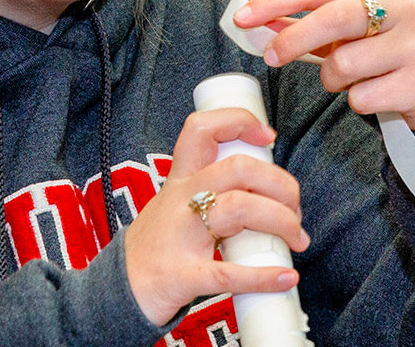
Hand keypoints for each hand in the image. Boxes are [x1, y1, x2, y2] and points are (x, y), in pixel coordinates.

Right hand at [124, 107, 310, 324]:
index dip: (239, 122)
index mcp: (180, 180)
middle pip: (237, 169)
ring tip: (297, 239)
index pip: (202, 130)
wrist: (117, 292)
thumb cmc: (155, 248)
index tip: (268, 137)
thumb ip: (211, 193)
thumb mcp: (174, 206)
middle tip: (295, 209)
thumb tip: (267, 193)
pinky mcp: (183, 275)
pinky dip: (263, 276)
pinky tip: (285, 277)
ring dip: (281, 221)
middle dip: (280, 184)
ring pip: (238, 209)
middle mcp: (180, 200)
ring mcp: (181, 237)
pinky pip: (227, 273)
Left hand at [234, 0, 414, 128]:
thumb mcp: (346, 28)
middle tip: (271, 57)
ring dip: (332, 79)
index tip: (242, 18)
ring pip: (345, 64)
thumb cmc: (380, 50)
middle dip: (295, 39)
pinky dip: (357, 101)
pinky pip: (363, 97)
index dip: (275, 1)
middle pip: (333, 18)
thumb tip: (255, 22)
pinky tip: (374, 94)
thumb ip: (303, 22)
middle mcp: (402, 6)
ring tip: (348, 79)